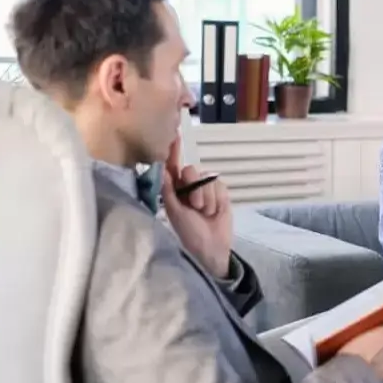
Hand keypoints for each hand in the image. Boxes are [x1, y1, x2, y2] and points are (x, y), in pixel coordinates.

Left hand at [161, 138, 231, 278]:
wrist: (211, 248)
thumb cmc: (188, 233)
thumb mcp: (175, 211)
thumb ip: (169, 189)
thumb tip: (162, 168)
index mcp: (174, 189)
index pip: (173, 165)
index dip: (173, 150)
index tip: (174, 134)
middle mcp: (189, 186)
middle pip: (191, 170)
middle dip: (194, 188)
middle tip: (194, 206)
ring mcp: (206, 190)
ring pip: (207, 179)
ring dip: (206, 198)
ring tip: (205, 214)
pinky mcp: (221, 194)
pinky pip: (220, 186)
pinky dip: (217, 201)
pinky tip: (215, 212)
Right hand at [338, 313, 382, 380]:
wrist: (345, 377)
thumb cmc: (364, 352)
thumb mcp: (382, 334)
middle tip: (375, 334)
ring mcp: (379, 377)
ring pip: (382, 363)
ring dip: (377, 356)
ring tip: (365, 347)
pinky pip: (369, 370)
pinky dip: (367, 364)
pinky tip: (358, 360)